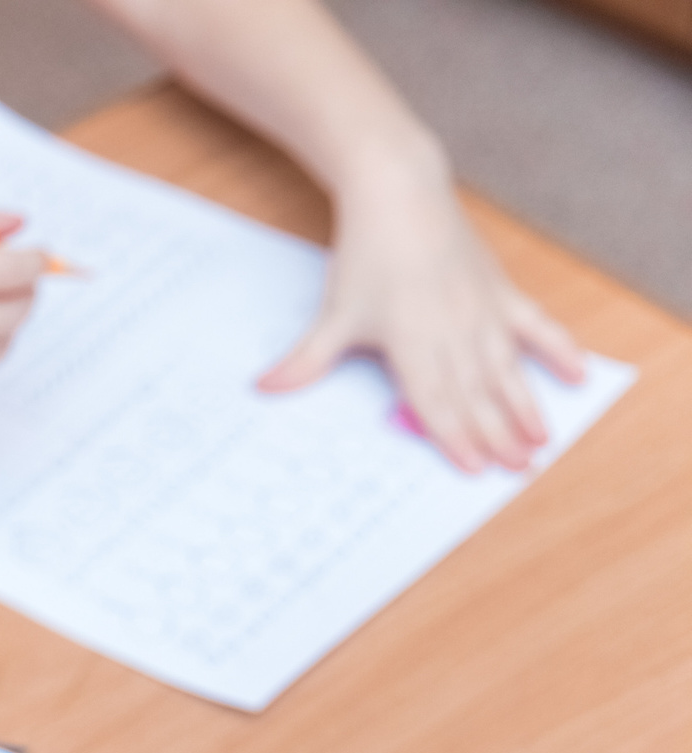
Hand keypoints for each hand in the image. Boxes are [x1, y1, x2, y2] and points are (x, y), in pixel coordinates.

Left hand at [259, 166, 585, 472]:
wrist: (400, 192)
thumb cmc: (366, 255)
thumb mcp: (334, 314)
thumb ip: (306, 360)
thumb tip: (263, 390)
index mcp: (413, 341)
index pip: (436, 401)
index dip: (455, 437)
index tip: (473, 468)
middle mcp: (454, 330)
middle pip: (478, 394)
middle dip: (498, 435)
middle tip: (519, 471)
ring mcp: (482, 310)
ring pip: (508, 369)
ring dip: (527, 406)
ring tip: (542, 441)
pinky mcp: (499, 290)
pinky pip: (536, 325)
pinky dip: (558, 349)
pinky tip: (578, 374)